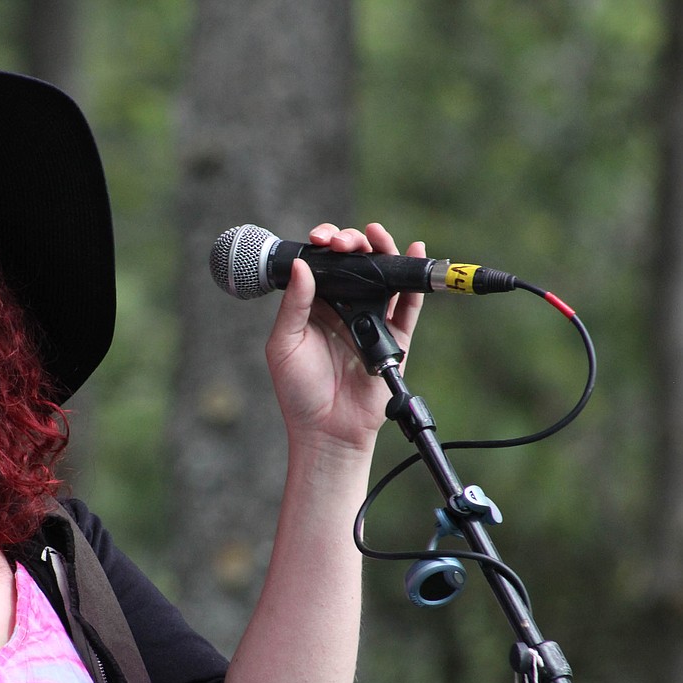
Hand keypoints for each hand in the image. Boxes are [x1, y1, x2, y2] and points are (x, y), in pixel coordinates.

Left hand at [266, 222, 424, 448]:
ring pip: (382, 276)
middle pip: (354, 264)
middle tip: (345, 243)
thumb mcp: (284, 344)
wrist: (327, 431)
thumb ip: (294, 304)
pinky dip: (413, 280)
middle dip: (352, 244)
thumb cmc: (299, 392)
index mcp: (313, 306)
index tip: (321, 239)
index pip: (322, 265)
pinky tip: (413, 251)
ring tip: (376, 236)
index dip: (324, 246)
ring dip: (382, 251)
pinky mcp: (395, 338)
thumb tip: (303, 265)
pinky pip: (408, 304)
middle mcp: (343, 308)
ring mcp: (370, 320)